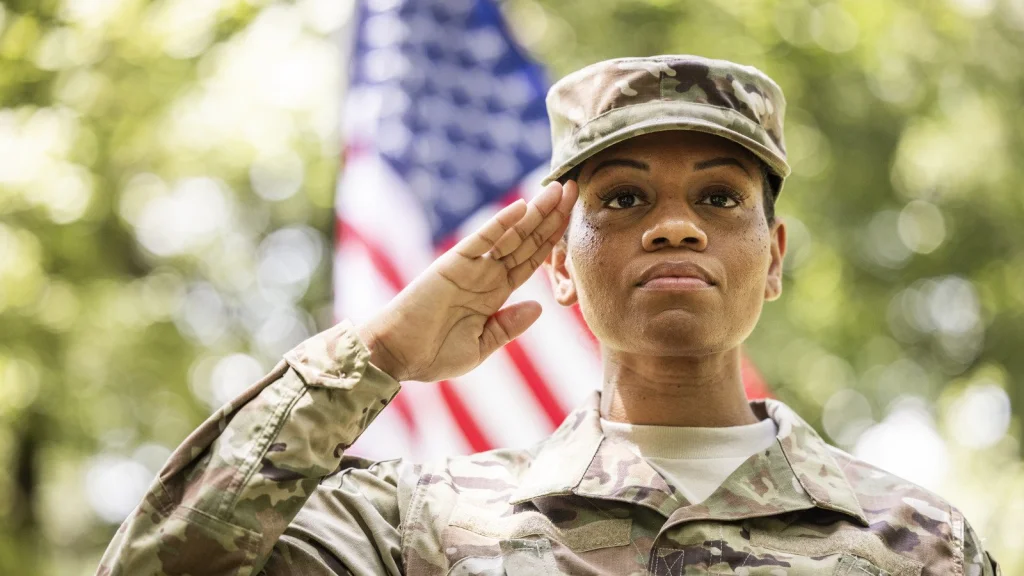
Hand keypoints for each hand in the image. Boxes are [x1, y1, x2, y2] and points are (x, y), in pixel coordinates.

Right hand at [357, 180, 577, 382]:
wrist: (397, 355)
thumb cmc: (434, 354)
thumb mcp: (482, 345)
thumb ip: (509, 326)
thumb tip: (539, 308)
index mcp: (496, 294)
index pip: (531, 261)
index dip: (553, 240)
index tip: (574, 220)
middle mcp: (486, 275)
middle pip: (526, 241)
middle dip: (551, 217)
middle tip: (574, 190)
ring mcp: (471, 267)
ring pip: (509, 235)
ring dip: (534, 213)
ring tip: (556, 190)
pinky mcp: (452, 264)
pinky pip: (481, 240)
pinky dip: (500, 223)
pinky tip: (521, 207)